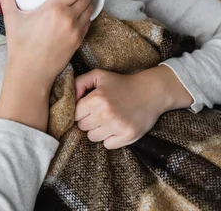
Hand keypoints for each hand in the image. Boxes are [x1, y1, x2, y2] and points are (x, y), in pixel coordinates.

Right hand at [0, 0, 93, 89]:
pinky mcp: (79, 41)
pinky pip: (88, 23)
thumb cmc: (20, 46)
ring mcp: (76, 31)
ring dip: (87, 2)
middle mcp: (69, 18)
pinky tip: (79, 14)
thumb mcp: (11, 18)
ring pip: (90, 9)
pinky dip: (86, 16)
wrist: (30, 73)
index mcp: (54, 8)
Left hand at [74, 66, 192, 148]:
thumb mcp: (99, 75)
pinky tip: (116, 127)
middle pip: (83, 127)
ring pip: (93, 138)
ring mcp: (118, 126)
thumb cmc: (122, 83)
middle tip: (98, 114)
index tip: (88, 108)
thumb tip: (69, 98)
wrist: (151, 92)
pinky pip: (108, 145)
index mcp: (97, 99)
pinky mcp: (128, 136)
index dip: (80, 111)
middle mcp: (106, 114)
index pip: (75, 114)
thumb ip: (79, 83)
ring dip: (98, 130)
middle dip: (88, 121)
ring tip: (108, 120)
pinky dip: (110, 139)